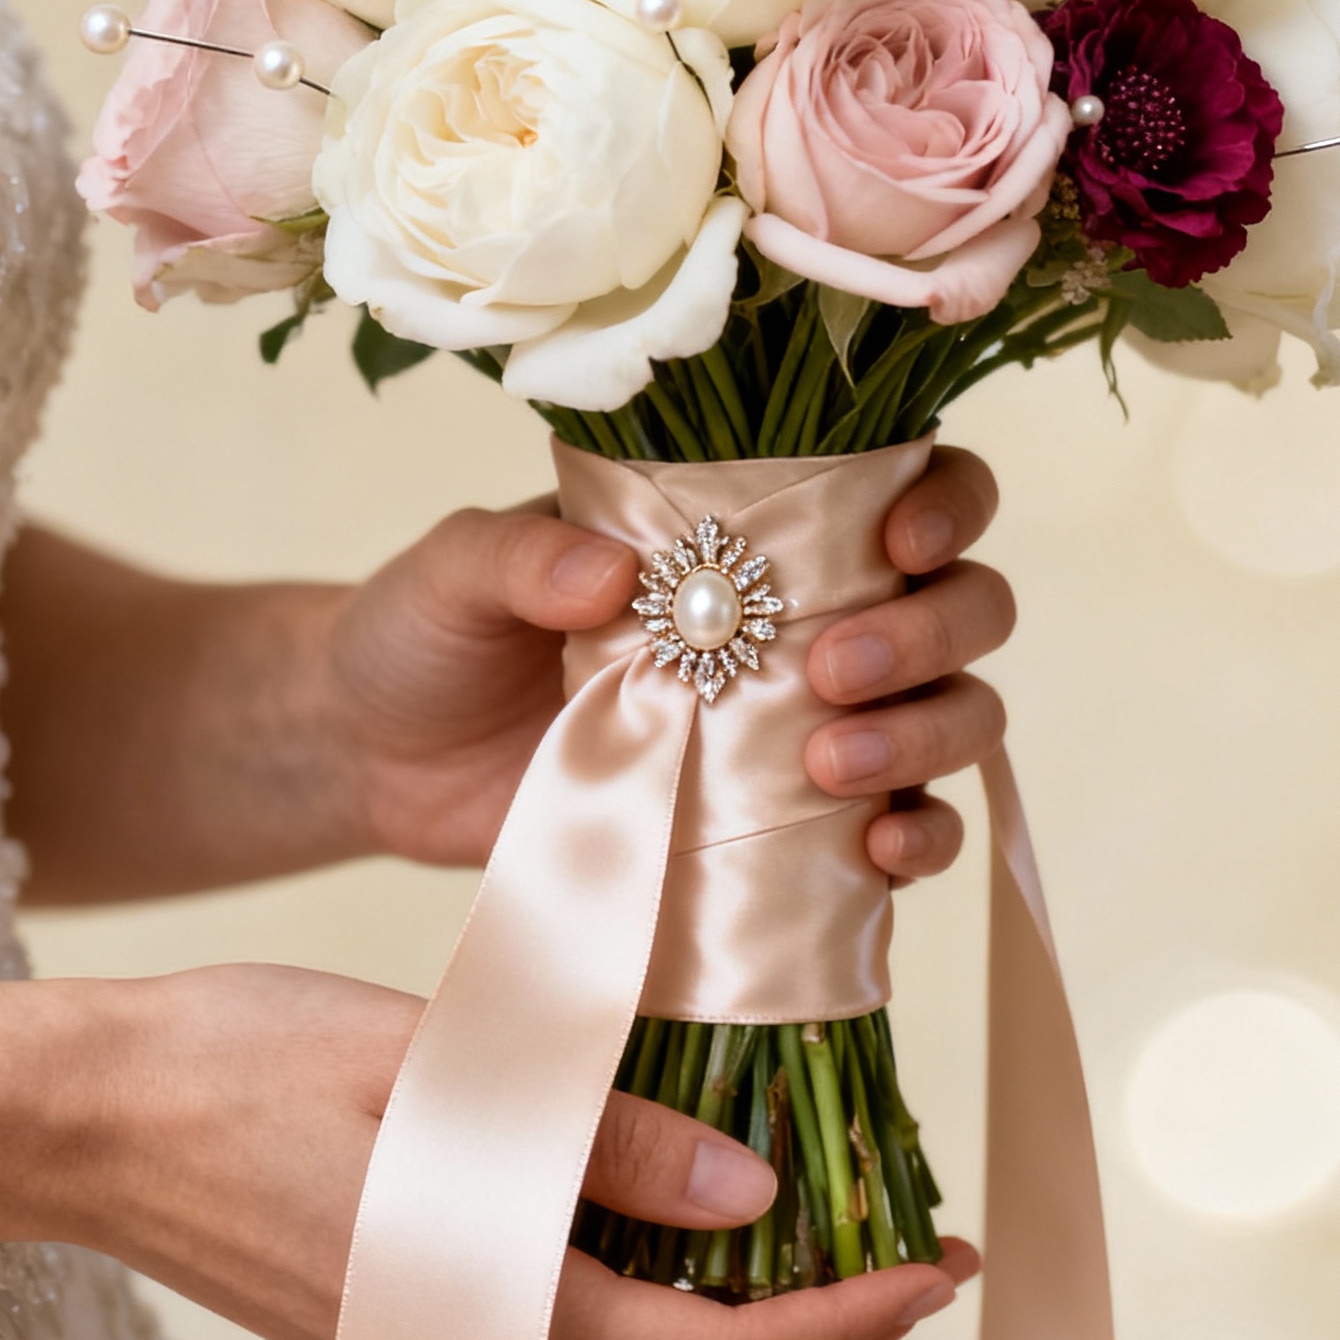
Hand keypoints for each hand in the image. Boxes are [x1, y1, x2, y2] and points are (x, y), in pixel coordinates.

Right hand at [0, 968, 976, 1339]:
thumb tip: (755, 1193)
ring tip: (828, 1222)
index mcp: (489, 1309)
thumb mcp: (447, 1073)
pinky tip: (684, 1208)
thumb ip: (603, 1139)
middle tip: (917, 1252)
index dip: (842, 1326)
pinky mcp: (409, 1322)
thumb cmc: (247, 1068)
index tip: (938, 1273)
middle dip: (820, 1331)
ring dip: (744, 1316)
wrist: (95, 1112)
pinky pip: (569, 1336)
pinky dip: (657, 1293)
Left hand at [325, 446, 1012, 876]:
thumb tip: (612, 573)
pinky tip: (882, 854)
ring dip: (929, 736)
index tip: (896, 539)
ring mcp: (807, 726)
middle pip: (963, 604)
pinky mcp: (788, 831)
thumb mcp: (453, 573)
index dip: (944, 504)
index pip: (905, 486)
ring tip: (831, 765)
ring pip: (955, 713)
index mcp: (750, 526)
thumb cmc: (426, 633)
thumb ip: (518, 556)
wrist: (377, 763)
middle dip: (932, 632)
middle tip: (834, 668)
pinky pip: (906, 832)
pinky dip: (921, 841)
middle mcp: (807, 616)